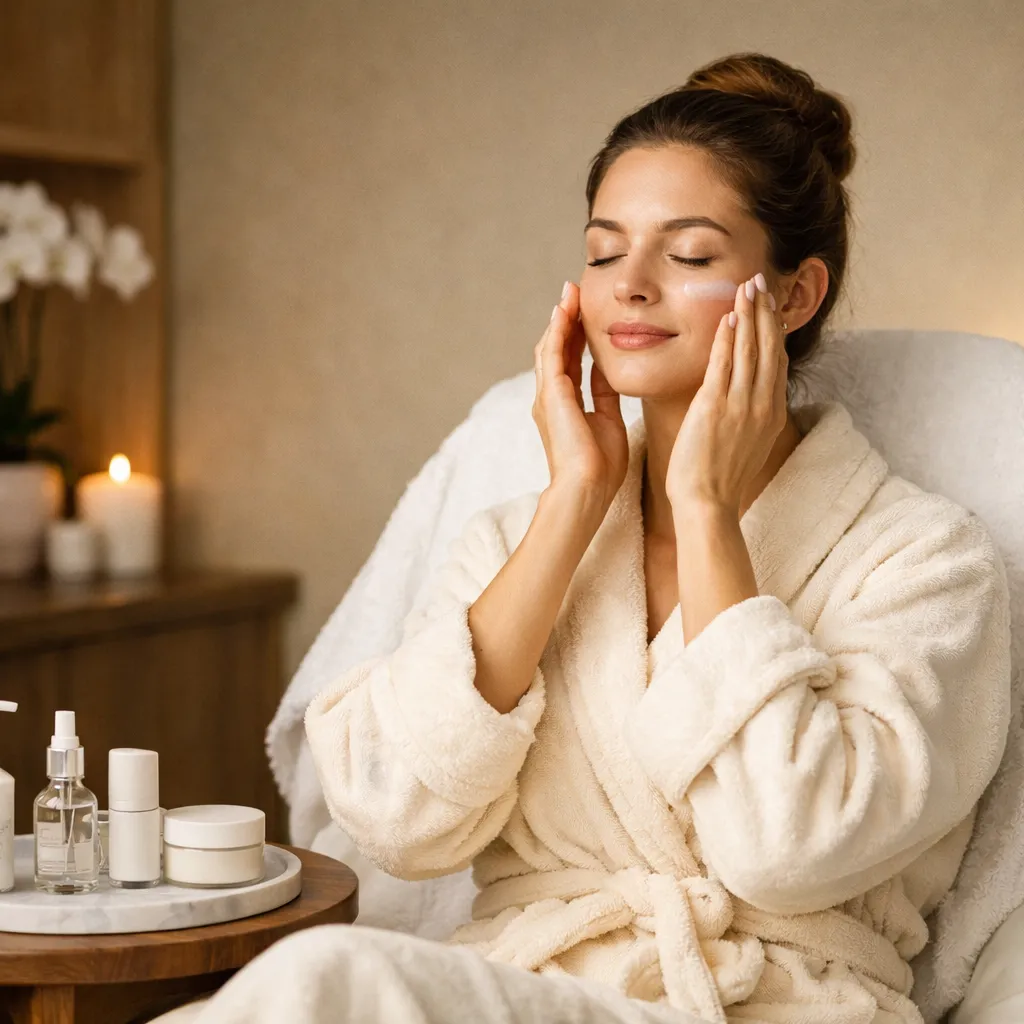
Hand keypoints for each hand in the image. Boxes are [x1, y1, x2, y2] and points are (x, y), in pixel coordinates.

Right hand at [533, 281, 628, 513]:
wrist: (587, 489)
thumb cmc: (600, 467)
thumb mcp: (608, 420)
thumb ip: (604, 394)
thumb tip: (608, 371)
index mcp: (566, 404)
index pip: (570, 360)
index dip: (577, 335)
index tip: (587, 312)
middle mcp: (552, 396)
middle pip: (557, 348)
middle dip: (566, 320)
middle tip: (574, 292)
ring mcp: (548, 395)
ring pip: (551, 346)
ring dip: (560, 318)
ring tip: (569, 293)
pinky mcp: (552, 394)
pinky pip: (552, 354)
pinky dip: (557, 330)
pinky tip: (565, 311)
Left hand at [666, 272, 788, 513]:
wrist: (707, 505)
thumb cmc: (718, 482)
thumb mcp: (744, 446)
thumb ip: (748, 419)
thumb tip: (744, 403)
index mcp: (771, 414)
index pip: (777, 362)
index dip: (774, 331)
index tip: (770, 307)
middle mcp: (762, 405)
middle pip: (770, 348)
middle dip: (766, 312)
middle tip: (762, 282)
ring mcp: (741, 405)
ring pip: (751, 350)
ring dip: (750, 314)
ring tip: (747, 287)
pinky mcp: (716, 407)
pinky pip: (725, 365)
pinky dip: (729, 339)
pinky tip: (729, 317)